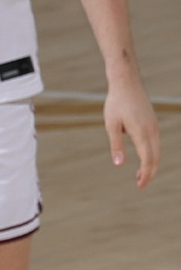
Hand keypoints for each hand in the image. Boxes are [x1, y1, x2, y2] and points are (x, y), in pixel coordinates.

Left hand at [103, 72, 160, 188]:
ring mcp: (154, 126)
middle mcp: (152, 131)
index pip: (148, 159)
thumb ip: (116, 145)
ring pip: (157, 150)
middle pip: (156, 157)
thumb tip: (119, 164)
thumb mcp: (111, 125)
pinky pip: (156, 143)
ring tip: (139, 175)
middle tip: (140, 185)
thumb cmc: (116, 103)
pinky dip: (152, 154)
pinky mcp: (152, 123)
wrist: (126, 83)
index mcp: (142, 132)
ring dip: (151, 164)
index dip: (146, 174)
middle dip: (149, 173)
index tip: (140, 186)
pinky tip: (143, 158)